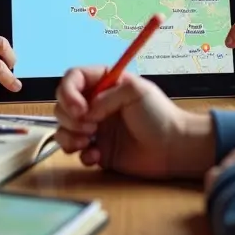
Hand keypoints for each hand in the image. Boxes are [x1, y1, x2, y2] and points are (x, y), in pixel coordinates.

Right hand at [53, 66, 213, 178]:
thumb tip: (87, 111)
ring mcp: (94, 128)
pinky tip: (98, 155)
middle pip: (62, 105)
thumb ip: (106, 96)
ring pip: (63, 129)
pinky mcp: (96, 149)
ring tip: (89, 142)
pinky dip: (82, 154)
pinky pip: (75, 151)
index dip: (68, 92)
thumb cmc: (159, 116)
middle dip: (69, 117)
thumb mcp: (136, 91)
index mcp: (104, 83)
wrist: (172, 149)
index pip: (73, 78)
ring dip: (70, 136)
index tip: (79, 108)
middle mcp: (95, 104)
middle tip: (91, 126)